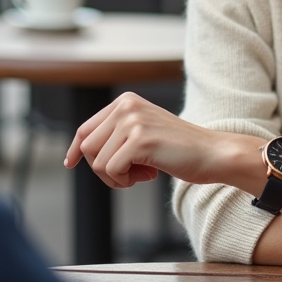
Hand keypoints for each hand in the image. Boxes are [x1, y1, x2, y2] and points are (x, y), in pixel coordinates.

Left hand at [63, 92, 255, 188]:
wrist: (212, 153)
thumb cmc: (179, 149)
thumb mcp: (143, 132)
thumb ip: (116, 134)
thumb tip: (78, 150)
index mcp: (126, 101)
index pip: (85, 129)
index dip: (74, 150)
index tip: (70, 164)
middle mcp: (127, 106)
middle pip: (88, 148)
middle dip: (104, 169)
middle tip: (133, 172)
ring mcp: (133, 121)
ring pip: (98, 162)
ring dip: (117, 177)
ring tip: (144, 172)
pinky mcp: (140, 140)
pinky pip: (111, 171)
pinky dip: (125, 181)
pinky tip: (149, 175)